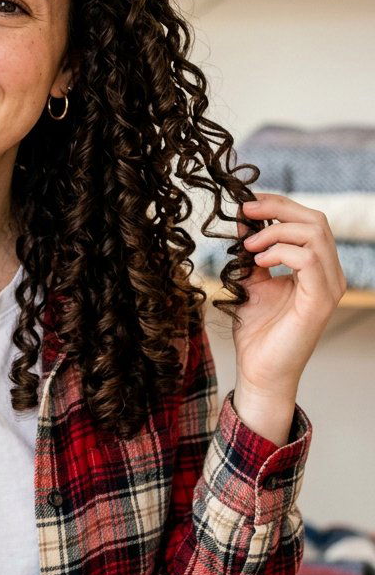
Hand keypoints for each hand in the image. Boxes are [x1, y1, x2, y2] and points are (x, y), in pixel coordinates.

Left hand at [232, 192, 345, 402]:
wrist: (260, 370)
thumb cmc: (258, 331)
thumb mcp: (251, 280)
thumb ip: (252, 251)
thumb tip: (245, 218)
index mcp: (317, 268)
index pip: (309, 222)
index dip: (279, 205)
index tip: (247, 203)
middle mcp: (330, 274)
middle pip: (316, 221)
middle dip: (278, 208)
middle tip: (246, 210)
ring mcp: (329, 287)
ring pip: (315, 234)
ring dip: (276, 232)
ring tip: (249, 247)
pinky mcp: (320, 301)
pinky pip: (309, 259)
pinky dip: (281, 252)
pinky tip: (259, 262)